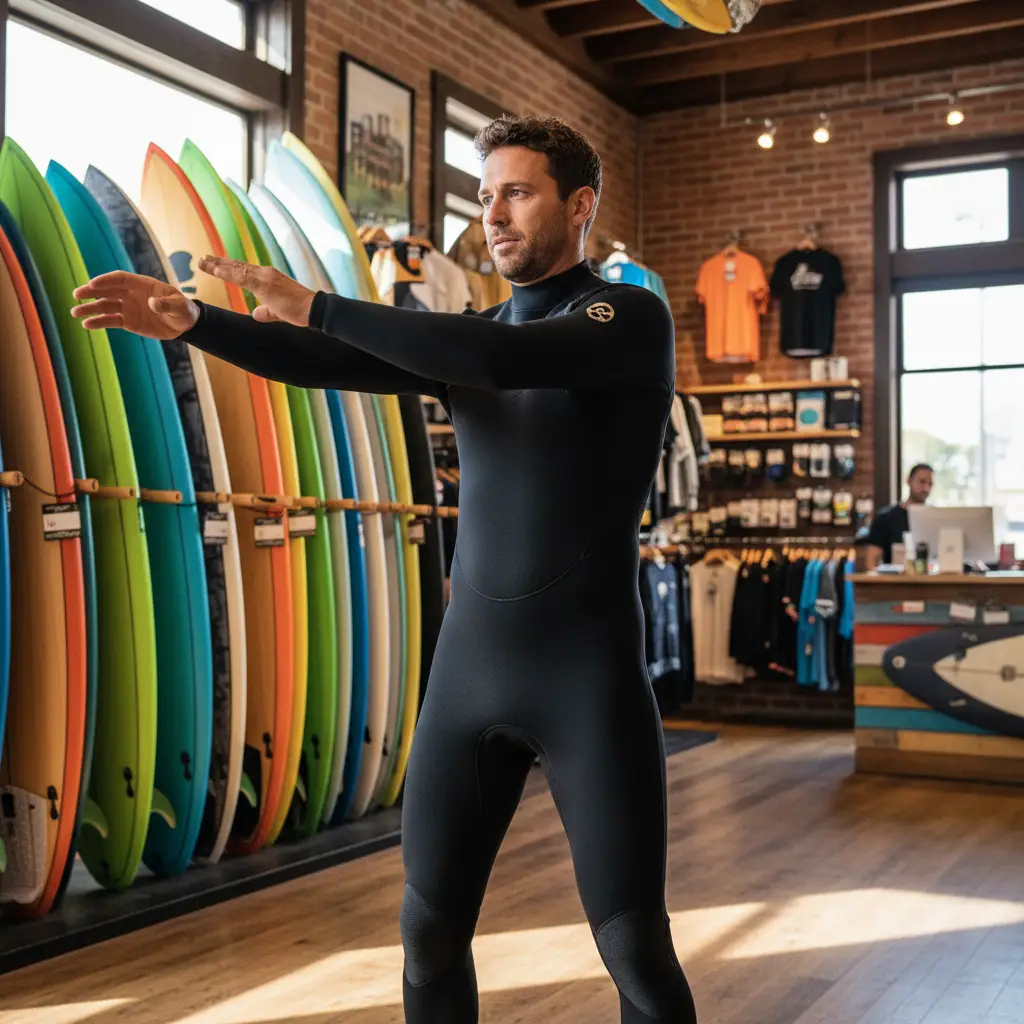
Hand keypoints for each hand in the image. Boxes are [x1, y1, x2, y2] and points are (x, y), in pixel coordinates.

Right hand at [71, 272, 199, 339]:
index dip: (106, 281)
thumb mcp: (180, 306)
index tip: (93, 284)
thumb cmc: (184, 310)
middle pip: (107, 290)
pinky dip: (99, 322)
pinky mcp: (128, 321)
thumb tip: (152, 303)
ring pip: (105, 306)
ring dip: (90, 308)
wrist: (185, 325)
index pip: (120, 279)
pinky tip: (87, 325)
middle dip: (91, 292)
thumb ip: (166, 304)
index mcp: (142, 284)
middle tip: (76, 295)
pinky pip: (111, 320)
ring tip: (75, 312)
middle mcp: (131, 294)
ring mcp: (128, 307)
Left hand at [198, 256, 315, 326]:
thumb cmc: (300, 310)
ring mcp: (264, 277)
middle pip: (237, 265)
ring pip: (236, 268)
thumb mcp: (279, 311)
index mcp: (269, 278)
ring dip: (217, 265)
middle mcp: (265, 273)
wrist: (313, 309)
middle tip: (203, 259)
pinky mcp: (264, 284)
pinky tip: (215, 269)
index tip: (215, 264)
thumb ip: (266, 311)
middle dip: (219, 262)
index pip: (245, 270)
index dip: (229, 267)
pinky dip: (226, 272)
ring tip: (202, 262)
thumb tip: (255, 313)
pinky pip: (241, 276)